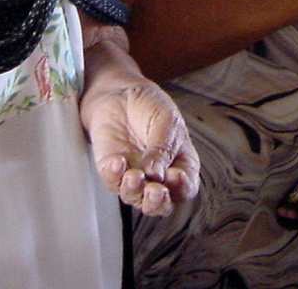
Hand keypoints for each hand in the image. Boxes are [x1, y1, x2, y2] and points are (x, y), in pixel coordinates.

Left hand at [81, 76, 199, 216]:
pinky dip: (114, 176)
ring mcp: (134, 175)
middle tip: (154, 191)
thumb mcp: (165, 120)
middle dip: (157, 202)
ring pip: (135, 198)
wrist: (119, 92)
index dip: (181, 187)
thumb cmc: (149, 105)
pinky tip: (118, 163)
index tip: (174, 175)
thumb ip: (163, 148)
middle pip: (160, 204)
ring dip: (135, 191)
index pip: (185, 187)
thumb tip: (157, 174)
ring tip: (134, 176)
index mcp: (180, 164)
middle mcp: (158, 176)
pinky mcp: (111, 171)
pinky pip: (112, 182)